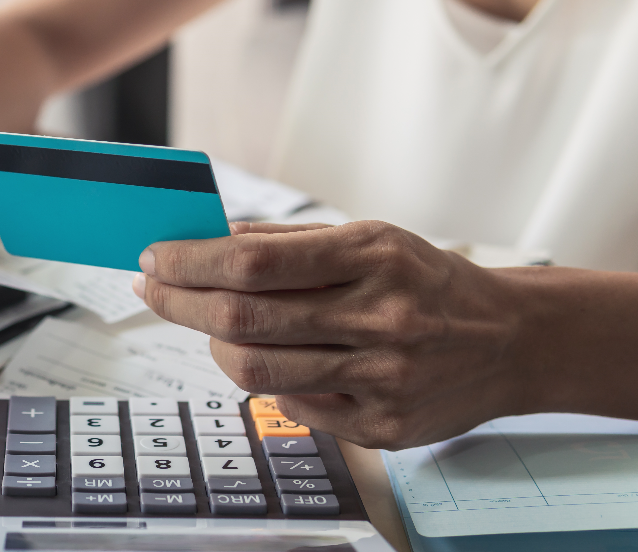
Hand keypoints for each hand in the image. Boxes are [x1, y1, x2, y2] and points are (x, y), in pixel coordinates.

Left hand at [132, 220, 540, 448]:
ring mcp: (382, 379)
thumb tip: (205, 241)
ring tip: (209, 323)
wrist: (511, 341)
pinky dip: (266, 378)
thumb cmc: (425, 281)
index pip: (253, 262)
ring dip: (213, 343)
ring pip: (256, 370)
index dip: (190, 262)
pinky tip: (273, 356)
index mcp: (373, 256)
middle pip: (243, 318)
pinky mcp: (382, 427)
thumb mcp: (368, 238)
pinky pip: (290, 404)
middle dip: (179, 302)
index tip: (155, 257)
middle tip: (153, 288)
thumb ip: (286, 242)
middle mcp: (381, 317)